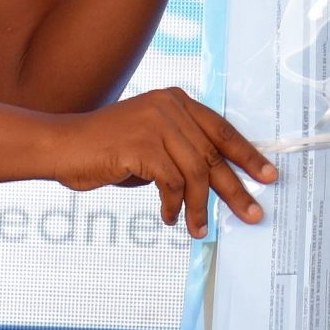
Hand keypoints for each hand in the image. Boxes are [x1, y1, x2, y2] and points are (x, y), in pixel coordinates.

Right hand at [50, 87, 277, 238]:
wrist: (62, 146)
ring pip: (196, 171)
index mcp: (177, 101)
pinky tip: (169, 216)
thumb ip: (180, 154)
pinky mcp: (142, 143)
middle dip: (234, 188)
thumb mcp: (151, 144)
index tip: (267, 175)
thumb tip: (216, 186)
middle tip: (252, 213)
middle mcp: (170, 106)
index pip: (222, 130)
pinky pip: (172, 182)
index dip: (247, 155)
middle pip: (214, 153)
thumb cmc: (106, 150)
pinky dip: (175, 204)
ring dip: (200, 206)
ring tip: (198, 228)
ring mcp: (156, 122)